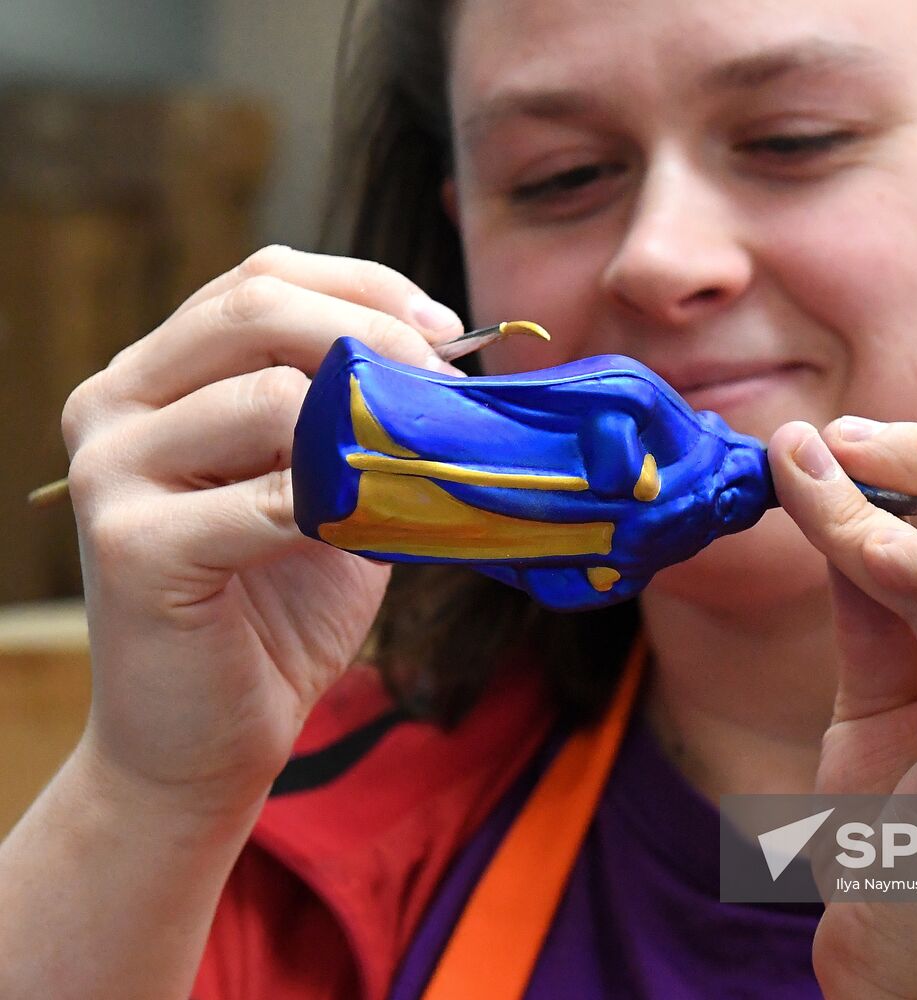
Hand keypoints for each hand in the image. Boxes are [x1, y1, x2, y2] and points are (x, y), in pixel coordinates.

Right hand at [60, 246, 465, 820]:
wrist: (205, 738)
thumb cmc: (276, 609)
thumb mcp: (325, 488)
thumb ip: (350, 418)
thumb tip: (450, 362)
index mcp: (157, 376)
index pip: (260, 277)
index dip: (365, 287)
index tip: (448, 332)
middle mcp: (114, 403)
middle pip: (255, 309)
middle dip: (375, 335)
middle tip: (446, 383)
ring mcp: (110, 471)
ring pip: (266, 397)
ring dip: (368, 427)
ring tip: (419, 468)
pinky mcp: (131, 545)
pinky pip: (266, 498)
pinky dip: (340, 507)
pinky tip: (373, 531)